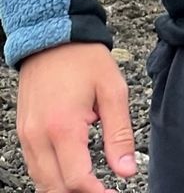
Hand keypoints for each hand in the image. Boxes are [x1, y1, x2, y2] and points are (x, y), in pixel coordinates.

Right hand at [15, 42, 138, 190]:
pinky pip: (34, 166)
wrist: (52, 39)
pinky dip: (51, 177)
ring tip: (91, 187)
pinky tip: (70, 175)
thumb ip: (120, 134)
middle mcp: (38, 137)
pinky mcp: (23, 133)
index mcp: (63, 127)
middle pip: (54, 186)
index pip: (75, 178)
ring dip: (64, 189)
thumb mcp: (113, 92)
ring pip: (41, 180)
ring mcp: (26, 136)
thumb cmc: (85, 61)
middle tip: (105, 192)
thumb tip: (127, 170)